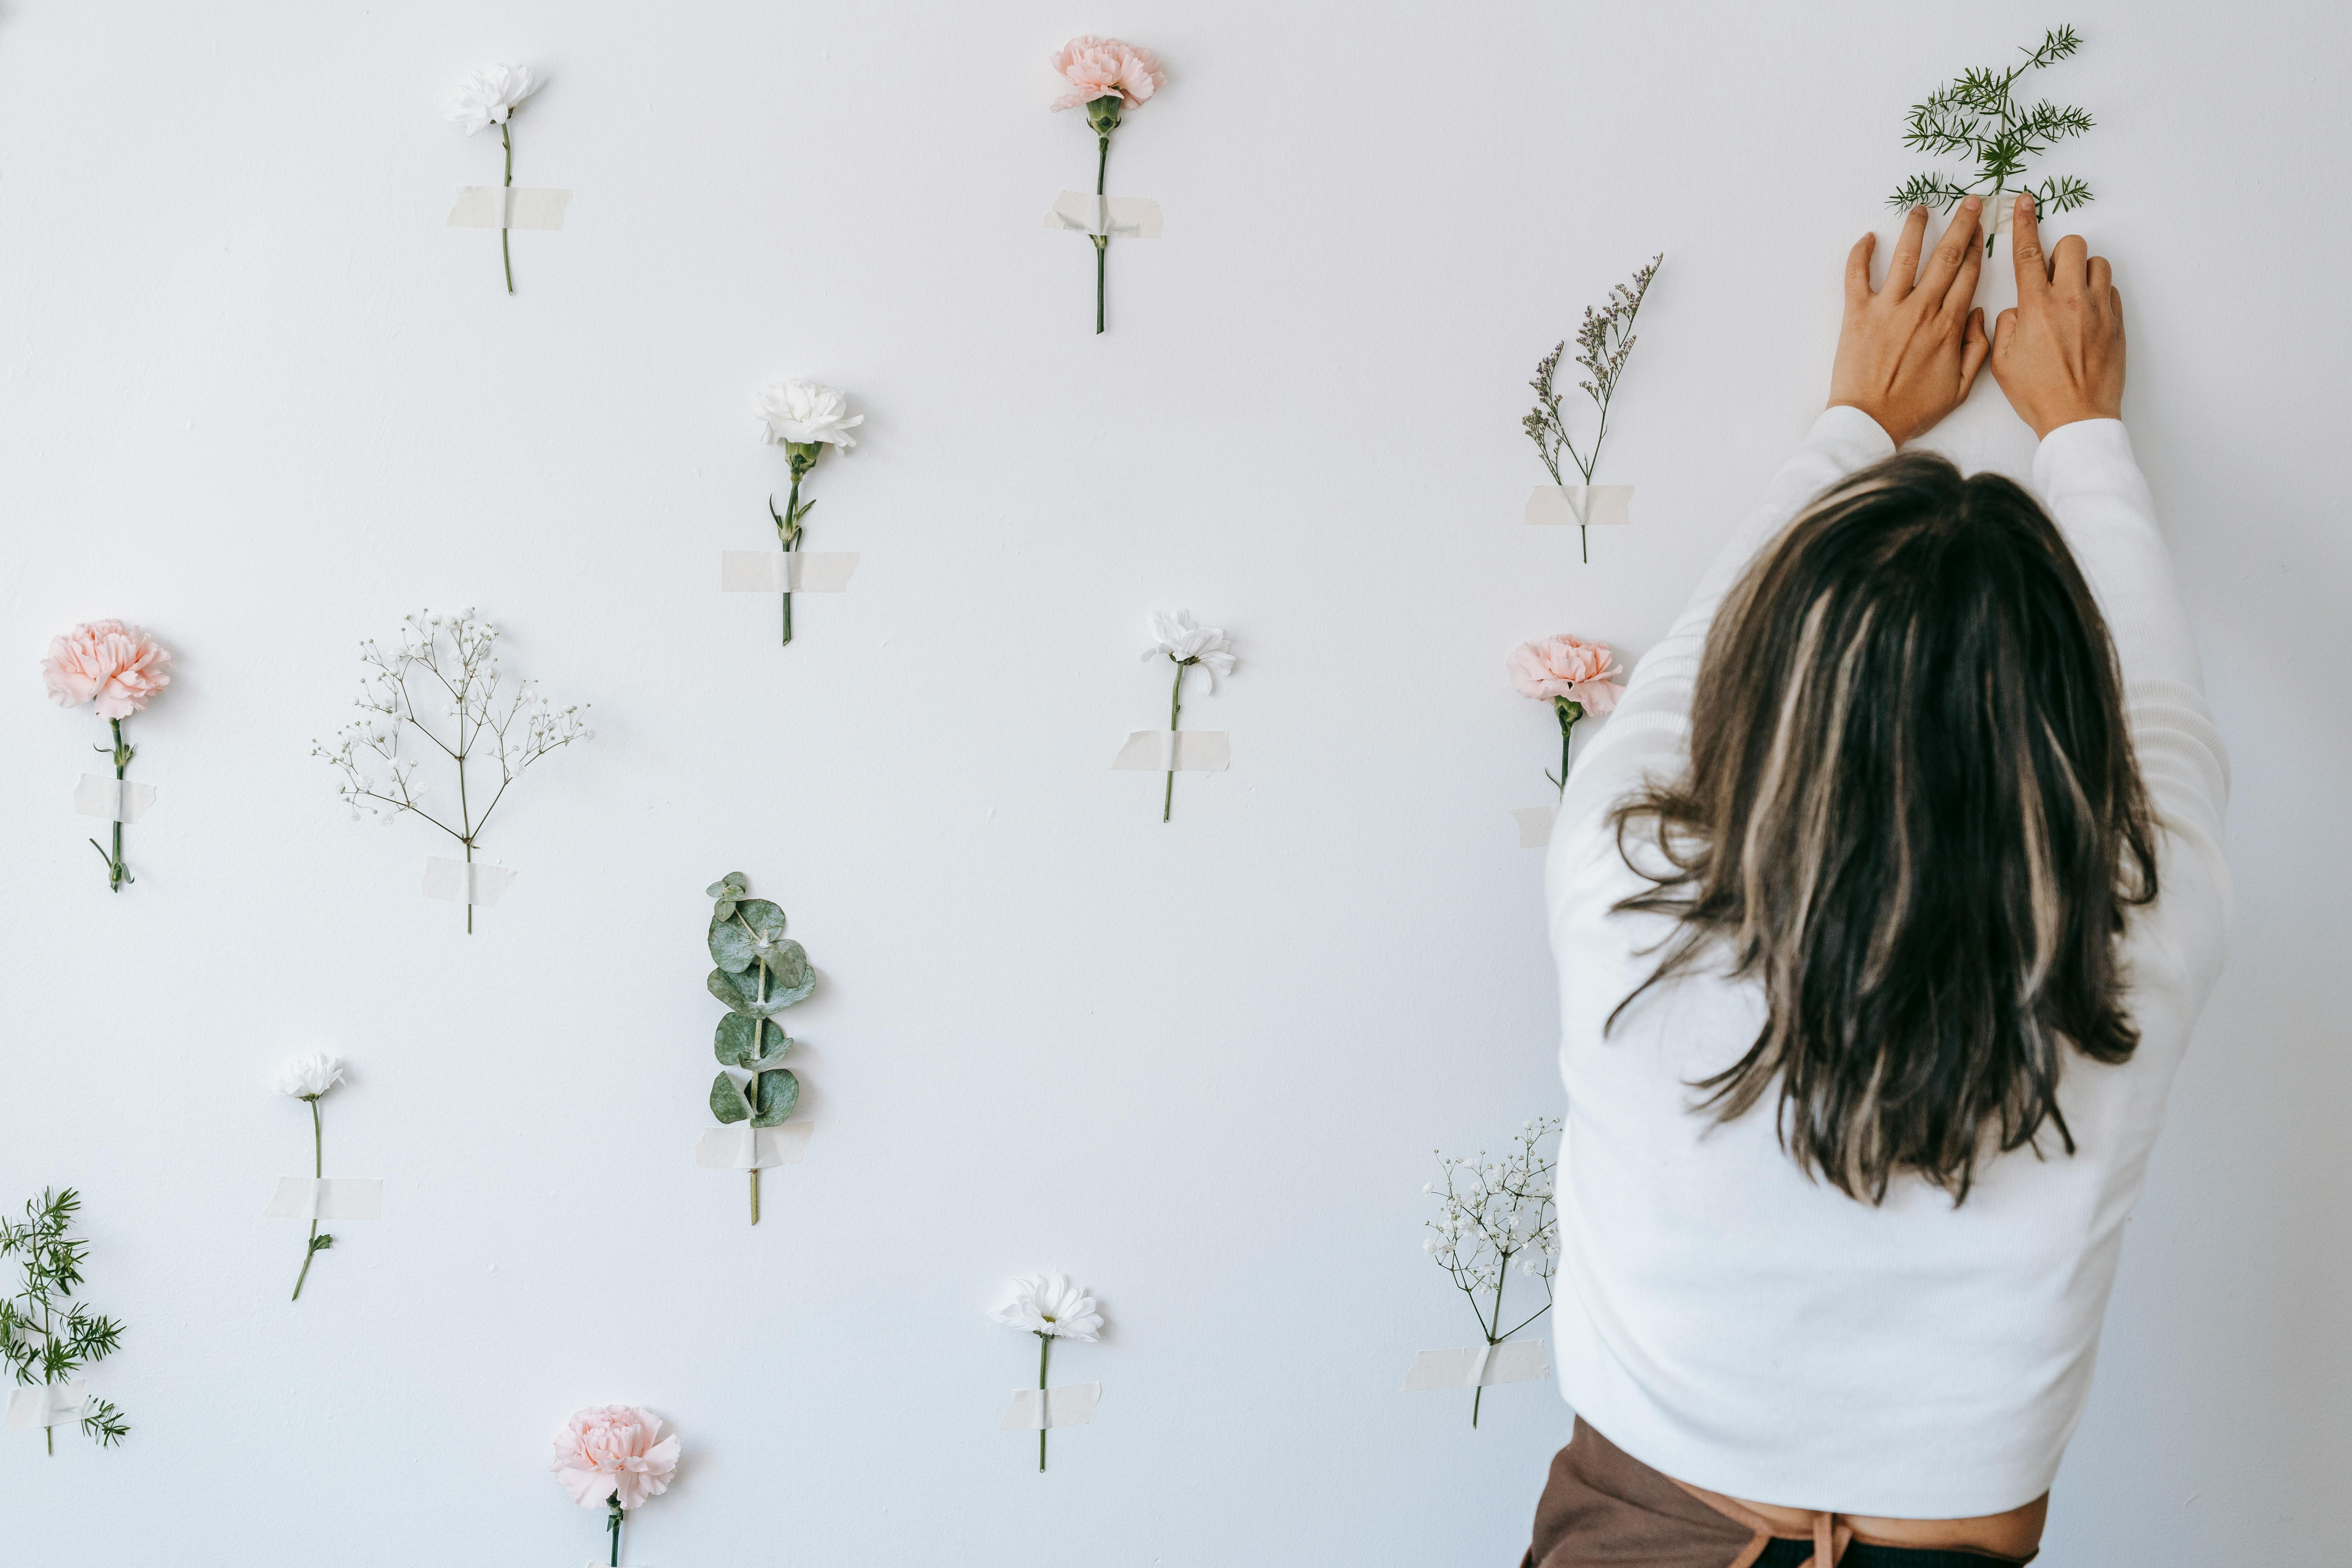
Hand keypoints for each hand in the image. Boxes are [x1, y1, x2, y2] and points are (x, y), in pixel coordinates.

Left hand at [1828, 198, 1989, 444]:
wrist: (1870, 422)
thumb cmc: (1913, 408)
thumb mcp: (1960, 387)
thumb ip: (1977, 349)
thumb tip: (1979, 315)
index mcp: (1949, 325)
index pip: (1969, 275)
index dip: (1978, 247)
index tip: (1982, 228)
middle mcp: (1922, 309)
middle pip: (1948, 256)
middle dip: (1962, 224)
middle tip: (1970, 201)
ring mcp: (1888, 309)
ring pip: (1907, 256)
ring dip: (1917, 227)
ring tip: (1923, 207)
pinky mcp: (1858, 314)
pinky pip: (1857, 275)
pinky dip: (1861, 253)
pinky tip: (1868, 237)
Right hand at [1990, 195, 2124, 438]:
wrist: (2076, 417)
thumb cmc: (2037, 393)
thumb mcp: (2001, 362)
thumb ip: (2004, 327)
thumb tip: (2016, 312)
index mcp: (2037, 307)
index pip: (2028, 253)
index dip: (2024, 223)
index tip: (2024, 202)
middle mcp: (2070, 300)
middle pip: (2073, 246)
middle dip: (2060, 253)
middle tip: (2051, 276)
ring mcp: (2098, 309)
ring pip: (2097, 263)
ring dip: (2082, 271)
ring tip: (2071, 295)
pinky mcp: (2117, 323)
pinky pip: (2110, 291)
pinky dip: (2098, 295)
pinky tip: (2085, 316)